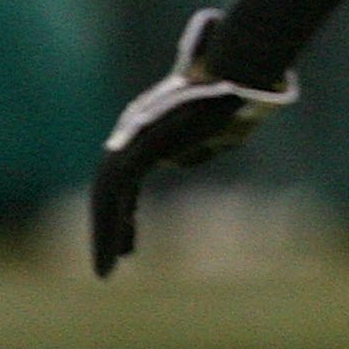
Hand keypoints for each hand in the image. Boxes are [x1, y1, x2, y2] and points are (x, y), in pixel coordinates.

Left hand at [90, 11, 296, 276]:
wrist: (241, 77)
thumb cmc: (238, 98)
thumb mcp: (218, 129)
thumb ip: (196, 144)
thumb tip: (179, 157)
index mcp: (147, 130)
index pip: (126, 178)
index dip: (123, 212)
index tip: (129, 244)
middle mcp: (132, 132)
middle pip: (112, 188)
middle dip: (111, 227)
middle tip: (113, 263)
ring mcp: (133, 138)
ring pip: (110, 194)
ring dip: (107, 234)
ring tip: (108, 270)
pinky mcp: (140, 147)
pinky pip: (119, 193)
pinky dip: (114, 225)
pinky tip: (119, 253)